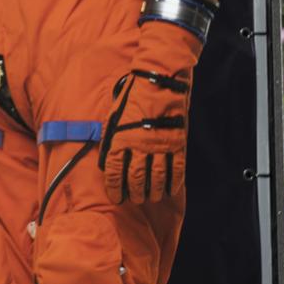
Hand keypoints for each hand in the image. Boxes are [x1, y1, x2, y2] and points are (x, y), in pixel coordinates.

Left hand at [100, 20, 201, 204]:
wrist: (158, 83)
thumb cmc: (131, 98)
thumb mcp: (112, 118)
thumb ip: (110, 140)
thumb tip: (106, 161)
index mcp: (120, 140)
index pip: (115, 171)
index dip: (115, 187)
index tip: (116, 197)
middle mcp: (139, 146)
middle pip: (136, 177)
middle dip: (134, 192)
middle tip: (134, 200)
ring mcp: (160, 146)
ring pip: (157, 176)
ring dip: (153, 190)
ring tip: (150, 198)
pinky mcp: (177, 143)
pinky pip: (176, 168)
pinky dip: (173, 181)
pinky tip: (170, 190)